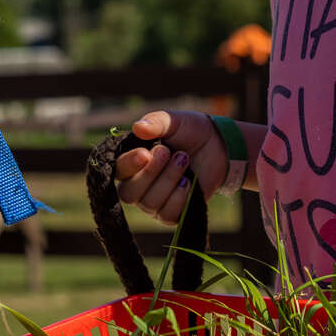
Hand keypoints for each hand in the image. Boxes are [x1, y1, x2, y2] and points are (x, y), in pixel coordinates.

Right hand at [114, 110, 225, 225]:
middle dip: (150, 174)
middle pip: (129, 193)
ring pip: (150, 203)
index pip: (118, 170)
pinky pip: (167, 215)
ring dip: (169, 180)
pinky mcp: (171, 213)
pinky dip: (178, 197)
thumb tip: (137, 127)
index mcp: (131, 161)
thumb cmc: (189, 131)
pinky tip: (188, 181)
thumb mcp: (173, 121)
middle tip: (168, 152)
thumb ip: (155, 122)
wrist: (217, 146)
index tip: (145, 154)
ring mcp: (153, 201)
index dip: (129, 165)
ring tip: (184, 160)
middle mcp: (137, 185)